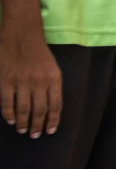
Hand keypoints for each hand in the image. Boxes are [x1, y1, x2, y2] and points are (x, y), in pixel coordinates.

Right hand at [0, 21, 60, 136]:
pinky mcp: (6, 80)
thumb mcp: (53, 67)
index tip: (50, 131)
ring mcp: (22, 81)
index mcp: (54, 78)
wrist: (23, 33)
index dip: (53, 120)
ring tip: (24, 130)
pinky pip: (7, 102)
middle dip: (38, 126)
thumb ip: (52, 86)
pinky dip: (9, 114)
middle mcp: (39, 81)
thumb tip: (50, 107)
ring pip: (23, 109)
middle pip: (39, 110)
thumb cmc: (39, 51)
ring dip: (24, 123)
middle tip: (35, 135)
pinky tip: (11, 120)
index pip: (55, 105)